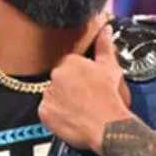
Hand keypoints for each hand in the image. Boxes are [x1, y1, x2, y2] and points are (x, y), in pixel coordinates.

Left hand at [39, 25, 131, 153]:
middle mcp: (55, 77)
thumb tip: (105, 29)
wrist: (107, 126)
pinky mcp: (45, 113)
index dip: (78, 74)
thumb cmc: (110, 99)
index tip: (86, 83)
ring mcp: (48, 95)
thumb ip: (104, 46)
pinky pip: (47, 112)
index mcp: (70, 63)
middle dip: (69, 87)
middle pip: (59, 79)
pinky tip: (71, 117)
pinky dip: (56, 115)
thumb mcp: (111, 68)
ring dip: (62, 100)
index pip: (68, 64)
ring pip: (53, 95)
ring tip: (79, 108)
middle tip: (85, 96)